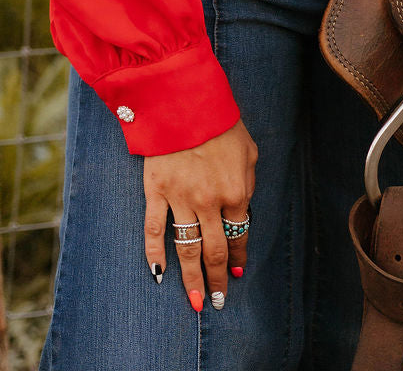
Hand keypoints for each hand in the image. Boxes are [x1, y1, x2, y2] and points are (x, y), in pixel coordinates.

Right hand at [143, 118, 257, 311]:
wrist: (184, 99)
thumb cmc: (220, 122)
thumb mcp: (248, 149)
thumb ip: (247, 183)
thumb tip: (243, 209)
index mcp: (235, 191)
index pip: (238, 234)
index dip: (238, 255)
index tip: (236, 270)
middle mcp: (209, 201)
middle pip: (213, 250)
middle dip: (217, 279)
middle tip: (219, 301)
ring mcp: (180, 198)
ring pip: (187, 249)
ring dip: (192, 279)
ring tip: (196, 302)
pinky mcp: (156, 190)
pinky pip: (154, 230)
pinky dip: (154, 255)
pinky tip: (158, 275)